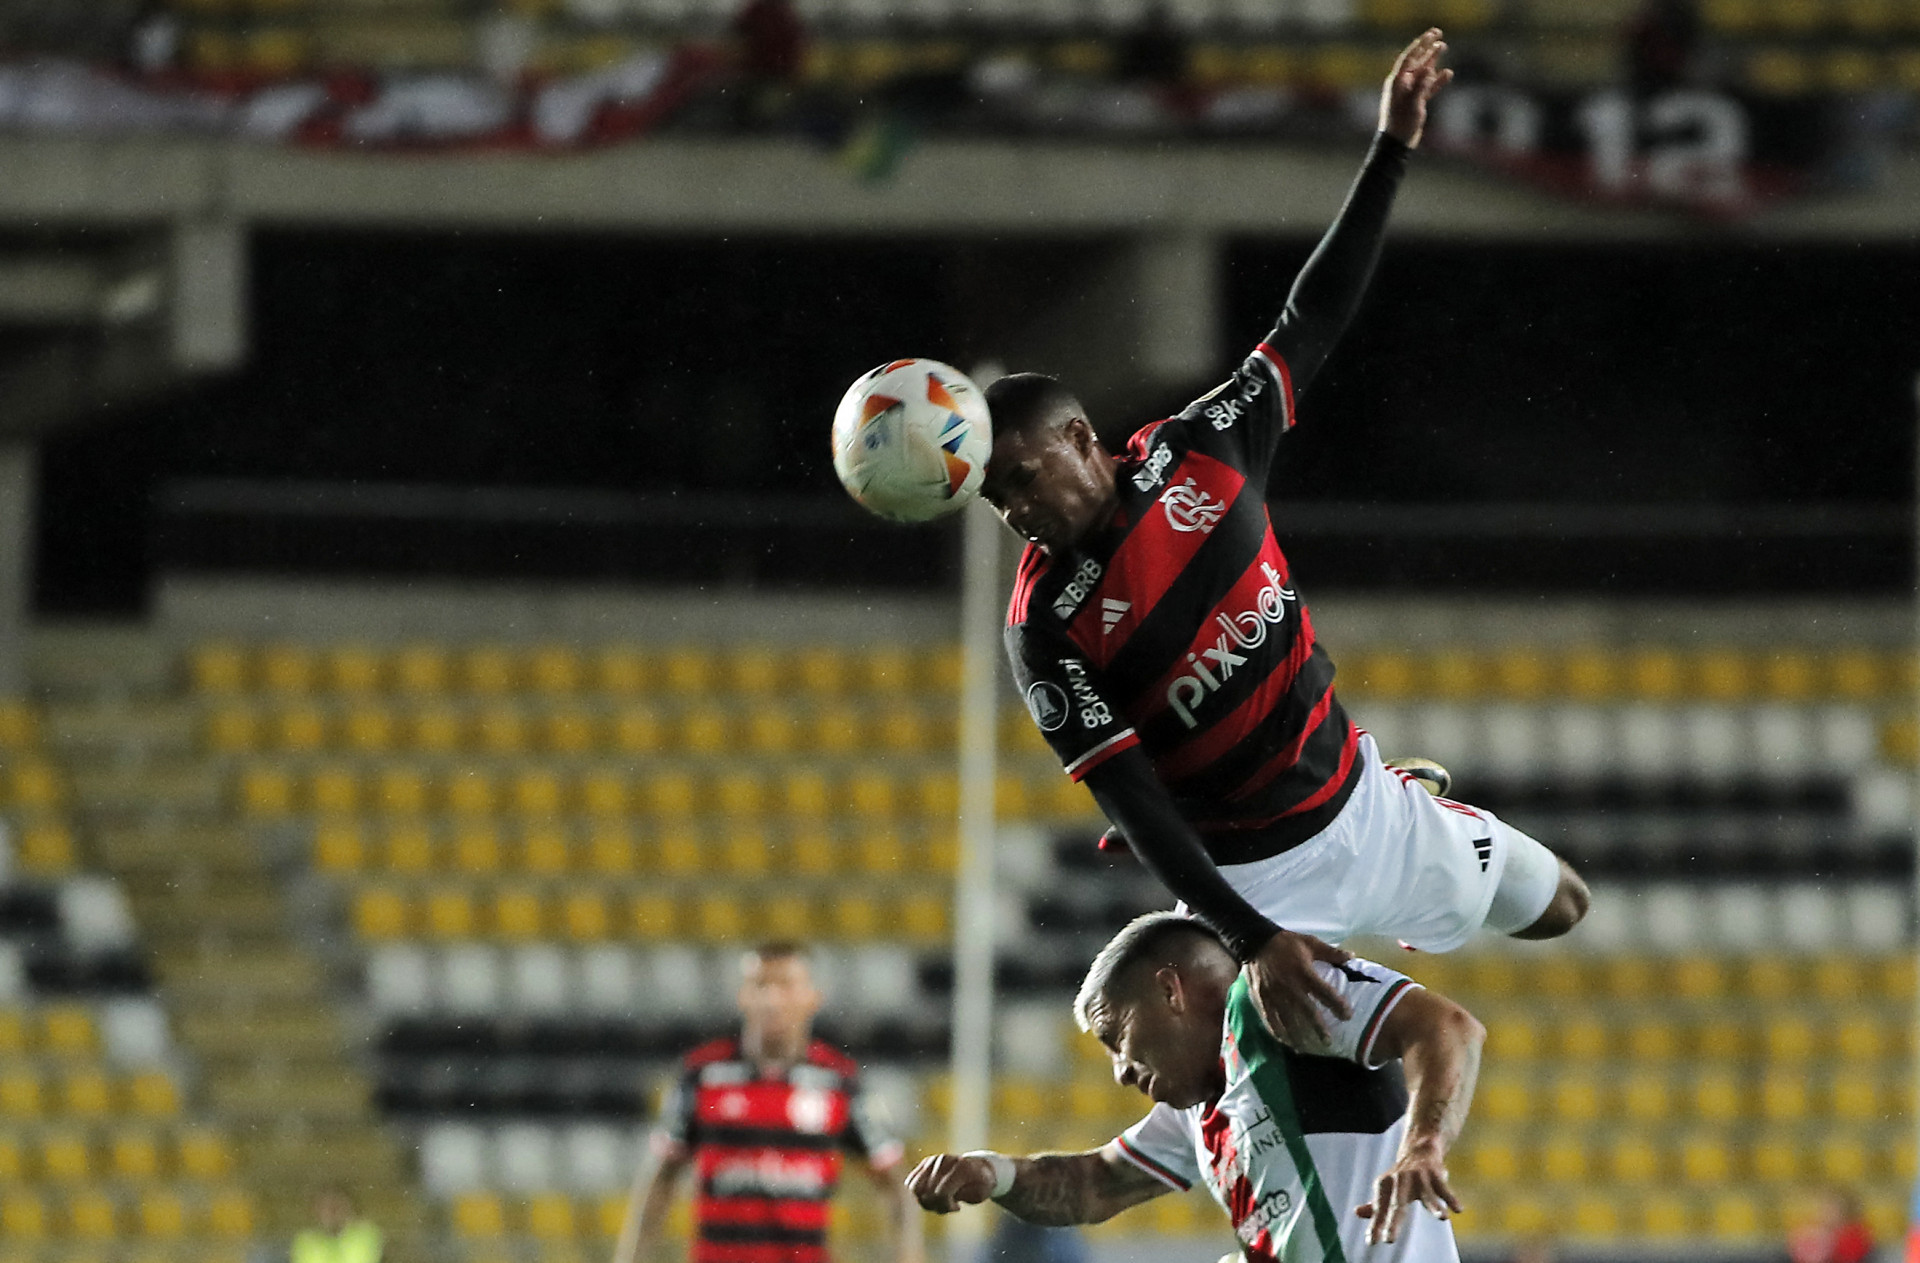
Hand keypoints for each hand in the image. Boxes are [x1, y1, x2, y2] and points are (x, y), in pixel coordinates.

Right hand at [905, 1154, 997, 1213]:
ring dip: (924, 1201)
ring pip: (914, 1188)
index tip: (957, 1208)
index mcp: (962, 1168)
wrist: (980, 1168)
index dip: (946, 1206)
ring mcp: (933, 1160)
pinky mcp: (925, 1163)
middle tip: (948, 1207)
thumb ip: (962, 1195)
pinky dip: (918, 1194)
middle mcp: (945, 1161)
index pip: (941, 1192)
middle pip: (926, 1192)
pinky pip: (910, 1182)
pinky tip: (932, 1196)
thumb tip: (940, 1195)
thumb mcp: (980, 1194)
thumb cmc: (982, 1184)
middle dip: (935, 1205)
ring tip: (939, 1202)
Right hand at [1245, 929, 1353, 1049]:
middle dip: (1318, 1028)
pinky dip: (1279, 1032)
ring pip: (1288, 1020)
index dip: (1337, 1005)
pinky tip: (1286, 1041)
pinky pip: (1270, 1019)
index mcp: (1303, 972)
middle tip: (1328, 1041)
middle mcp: (1289, 986)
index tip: (1347, 1016)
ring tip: (1307, 1048)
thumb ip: (1330, 952)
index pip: (1323, 992)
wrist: (1255, 941)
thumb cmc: (1285, 943)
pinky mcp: (1262, 999)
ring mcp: (1274, 994)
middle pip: (1306, 1011)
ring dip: (1298, 1035)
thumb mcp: (1309, 942)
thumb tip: (1352, 956)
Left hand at [1353, 1143, 1461, 1243]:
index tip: (1371, 1242)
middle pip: (1397, 1205)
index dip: (1375, 1226)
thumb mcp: (1388, 1190)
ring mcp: (1417, 1176)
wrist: (1419, 1149)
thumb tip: (1357, 1212)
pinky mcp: (1434, 1174)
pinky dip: (1451, 1199)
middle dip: (1393, 1222)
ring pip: (1426, 1195)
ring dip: (1434, 1206)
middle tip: (1389, 1239)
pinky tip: (1458, 1209)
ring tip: (1442, 1218)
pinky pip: (1444, 1189)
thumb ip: (1375, 1204)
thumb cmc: (1402, 1177)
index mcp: (1385, 1186)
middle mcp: (1399, 1180)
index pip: (1380, 1210)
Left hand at [1379, 28, 1452, 148]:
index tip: (1430, 35)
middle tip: (1438, 33)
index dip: (1420, 45)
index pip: (1409, 58)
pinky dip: (1438, 80)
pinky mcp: (1416, 102)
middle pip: (1416, 61)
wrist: (1398, 143)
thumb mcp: (1412, 104)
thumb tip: (1429, 69)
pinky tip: (1448, 73)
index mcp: (1397, 82)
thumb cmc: (1401, 123)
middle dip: (1427, 47)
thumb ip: (1420, 86)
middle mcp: (1402, 85)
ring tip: (1443, 47)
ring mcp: (1410, 93)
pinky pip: (1428, 87)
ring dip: (1433, 60)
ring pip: (1423, 72)